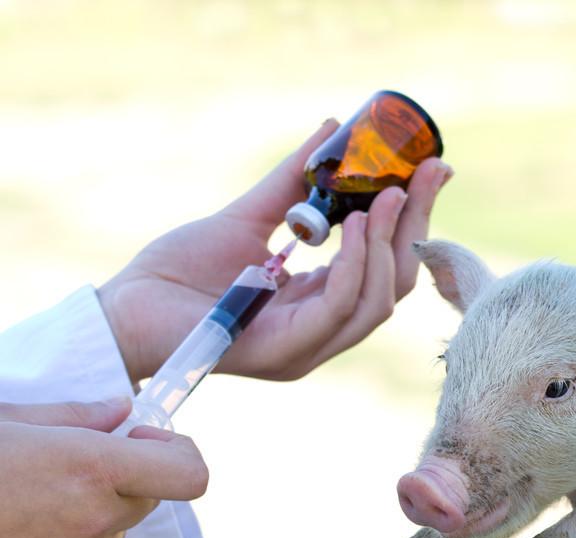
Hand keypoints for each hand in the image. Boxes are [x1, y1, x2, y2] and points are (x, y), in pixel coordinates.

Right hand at [0, 399, 208, 537]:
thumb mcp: (6, 420)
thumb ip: (73, 416)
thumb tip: (120, 408)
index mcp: (91, 468)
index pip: (188, 474)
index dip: (179, 451)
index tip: (146, 437)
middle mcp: (93, 519)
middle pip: (147, 498)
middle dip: (125, 477)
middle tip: (74, 461)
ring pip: (112, 531)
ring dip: (91, 512)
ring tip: (27, 496)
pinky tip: (13, 528)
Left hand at [100, 119, 453, 381]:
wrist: (126, 310)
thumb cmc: (179, 272)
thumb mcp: (249, 217)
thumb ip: (294, 183)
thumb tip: (331, 129)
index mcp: (321, 302)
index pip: (386, 265)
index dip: (414, 220)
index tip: (432, 170)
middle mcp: (323, 330)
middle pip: (394, 284)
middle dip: (415, 227)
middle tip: (426, 173)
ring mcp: (308, 347)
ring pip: (376, 302)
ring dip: (387, 245)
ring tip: (385, 195)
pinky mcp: (285, 353)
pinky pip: (338, 311)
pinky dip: (352, 267)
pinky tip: (353, 226)